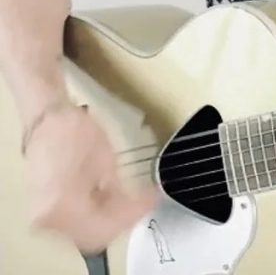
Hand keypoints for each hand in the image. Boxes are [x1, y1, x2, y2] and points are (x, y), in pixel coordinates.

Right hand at [24, 102, 158, 253]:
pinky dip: (96, 215)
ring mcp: (43, 219)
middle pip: (95, 235)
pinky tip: (112, 201)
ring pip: (86, 232)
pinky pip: (75, 224)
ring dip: (110, 220)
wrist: (47, 120)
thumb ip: (119, 195)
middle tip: (144, 201)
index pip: (105, 226)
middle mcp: (49, 220)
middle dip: (123, 219)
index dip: (133, 214)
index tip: (152, 199)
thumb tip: (135, 208)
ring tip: (132, 200)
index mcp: (63, 206)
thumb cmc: (77, 133)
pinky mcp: (44, 213)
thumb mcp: (107, 164)